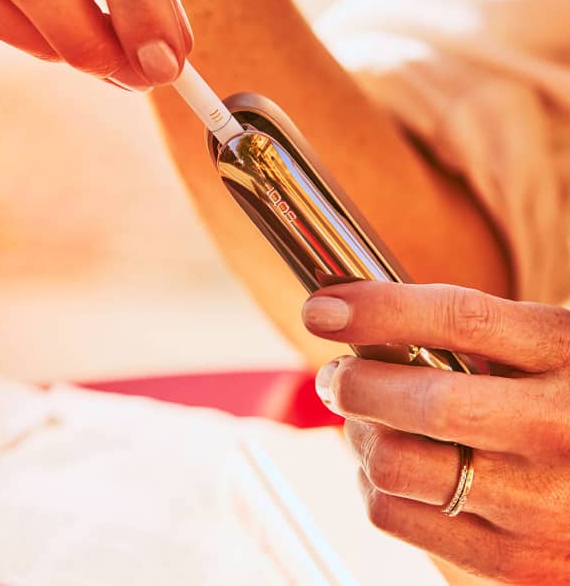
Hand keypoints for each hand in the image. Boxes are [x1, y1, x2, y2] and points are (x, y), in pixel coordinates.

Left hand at [302, 281, 569, 584]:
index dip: (378, 309)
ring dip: (358, 434)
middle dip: (353, 382)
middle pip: (422, 404)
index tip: (323, 308)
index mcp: (564, 355)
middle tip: (336, 375)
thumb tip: (357, 314)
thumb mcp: (538, 345)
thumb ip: (465, 330)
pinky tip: (391, 464)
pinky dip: (372, 482)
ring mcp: (540, 505)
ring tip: (366, 420)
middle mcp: (560, 431)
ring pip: (394, 465)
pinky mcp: (515, 563)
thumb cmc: (561, 397)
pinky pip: (395, 516)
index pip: (460, 321)